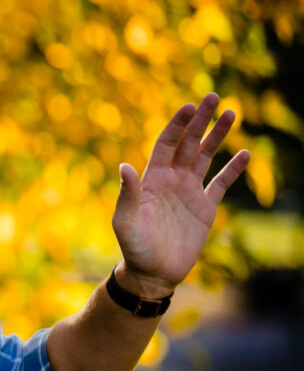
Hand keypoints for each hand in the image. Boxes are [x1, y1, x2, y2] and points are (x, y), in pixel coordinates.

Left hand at [111, 93, 249, 297]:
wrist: (153, 272)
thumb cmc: (134, 248)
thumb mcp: (125, 221)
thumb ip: (127, 194)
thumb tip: (125, 165)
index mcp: (152, 179)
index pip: (166, 144)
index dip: (177, 126)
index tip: (188, 107)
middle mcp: (172, 180)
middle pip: (188, 143)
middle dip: (200, 121)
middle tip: (213, 97)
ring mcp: (190, 192)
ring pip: (206, 156)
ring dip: (217, 136)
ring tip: (231, 113)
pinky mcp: (206, 208)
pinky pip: (221, 183)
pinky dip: (233, 169)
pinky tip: (245, 154)